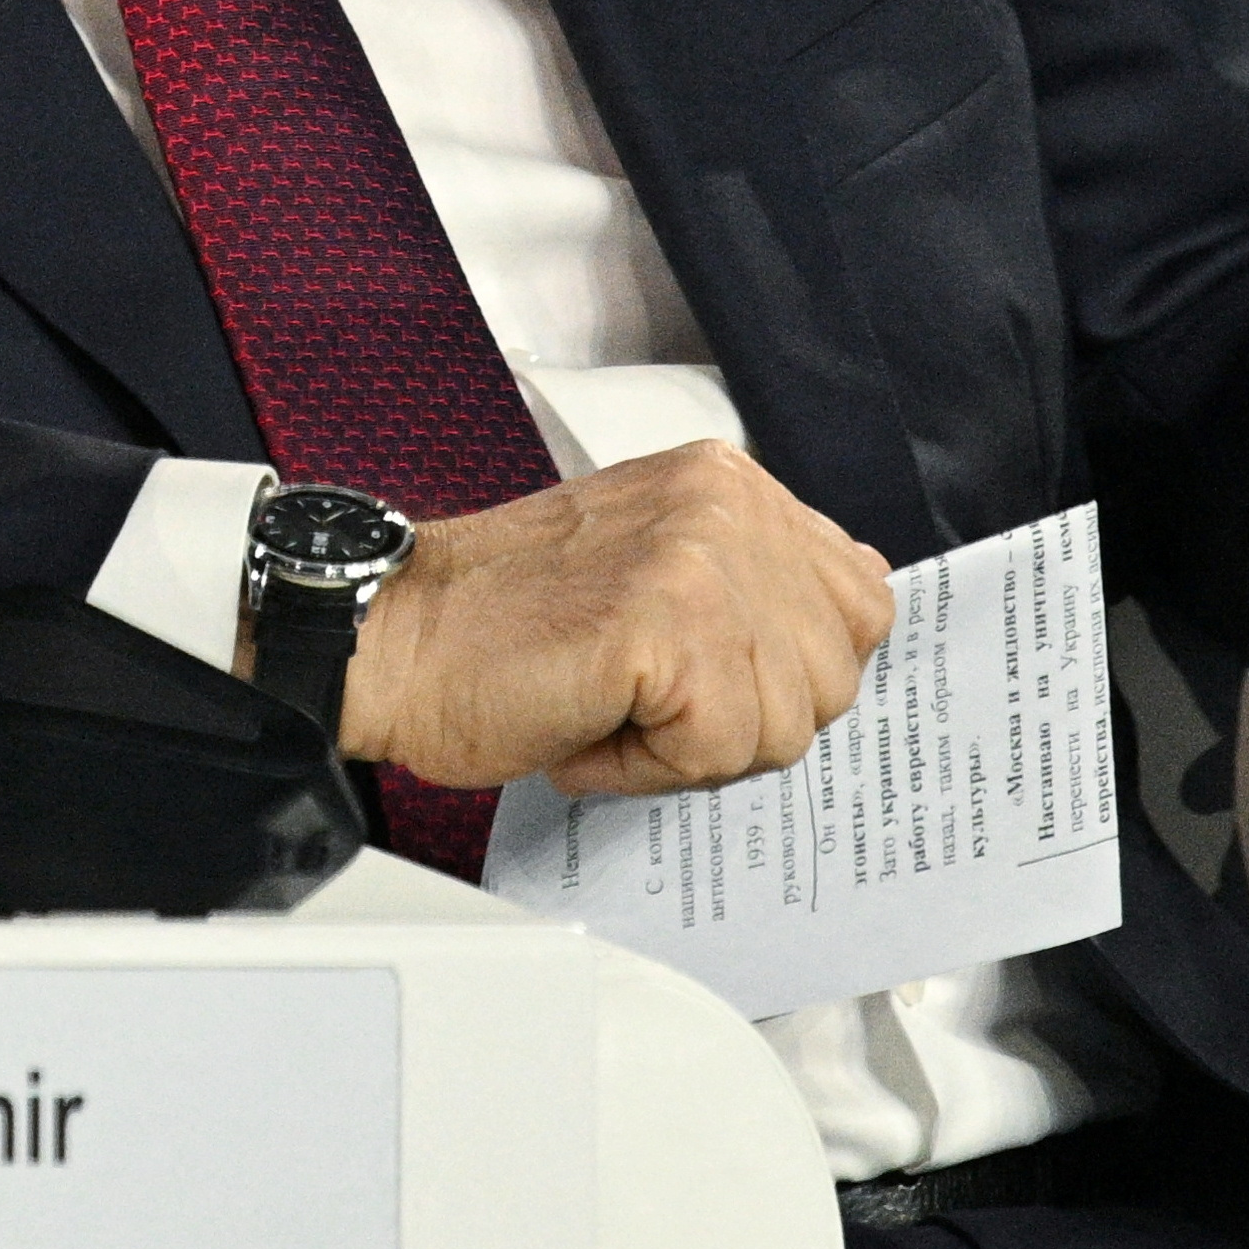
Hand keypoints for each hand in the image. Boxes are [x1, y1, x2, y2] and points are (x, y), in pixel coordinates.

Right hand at [334, 442, 897, 797]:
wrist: (390, 643)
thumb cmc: (501, 629)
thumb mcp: (655, 573)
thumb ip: (749, 587)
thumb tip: (834, 640)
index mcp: (728, 483)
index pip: (859, 601)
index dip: (787, 672)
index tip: (699, 676)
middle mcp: (725, 502)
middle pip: (832, 675)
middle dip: (743, 722)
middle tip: (642, 700)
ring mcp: (699, 555)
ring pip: (782, 723)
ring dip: (690, 749)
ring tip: (608, 705)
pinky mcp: (664, 619)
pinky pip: (717, 749)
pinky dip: (645, 766)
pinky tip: (587, 723)